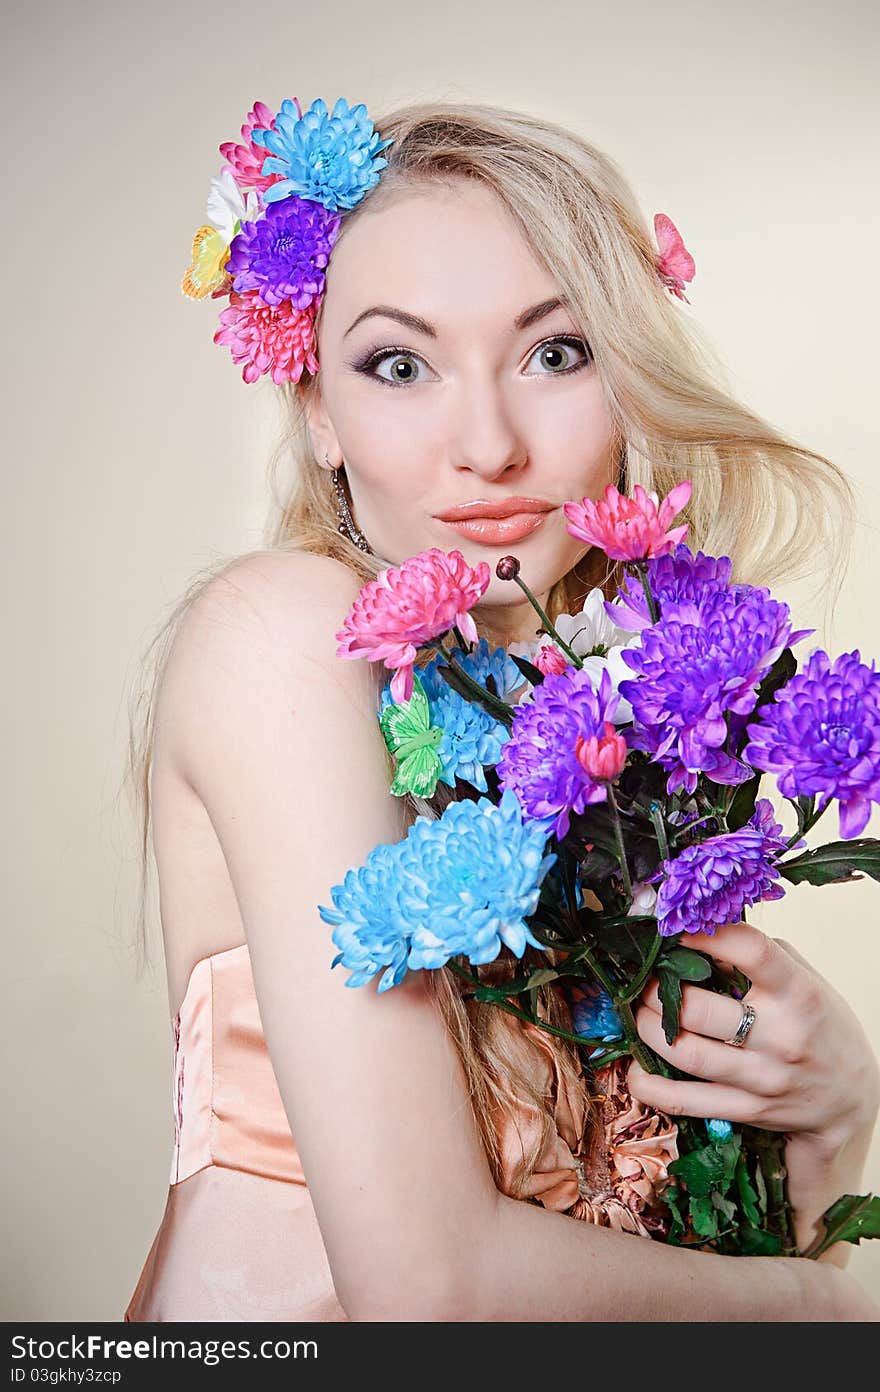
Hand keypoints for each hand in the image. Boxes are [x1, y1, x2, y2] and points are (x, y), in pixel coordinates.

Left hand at [626, 919, 879, 1257]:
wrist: (848, 1098)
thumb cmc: (818, 1026)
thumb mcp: (803, 980)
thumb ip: (757, 956)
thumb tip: (699, 937)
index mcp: (799, 993)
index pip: (752, 951)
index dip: (707, 935)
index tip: (681, 930)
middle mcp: (781, 1036)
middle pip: (699, 1008)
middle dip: (657, 988)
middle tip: (646, 978)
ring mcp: (762, 1078)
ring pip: (685, 1052)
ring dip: (647, 1028)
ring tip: (639, 1011)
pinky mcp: (746, 1110)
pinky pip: (685, 1101)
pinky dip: (650, 1085)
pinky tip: (637, 1067)